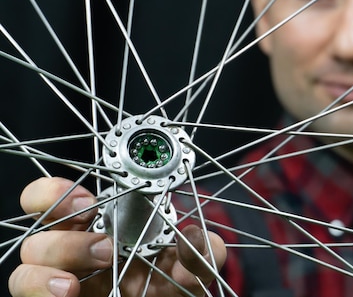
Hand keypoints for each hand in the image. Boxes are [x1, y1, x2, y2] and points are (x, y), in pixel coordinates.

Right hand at [8, 177, 225, 296]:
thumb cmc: (172, 283)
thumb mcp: (193, 264)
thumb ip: (202, 250)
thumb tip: (194, 236)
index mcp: (100, 224)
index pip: (57, 195)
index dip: (56, 190)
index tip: (85, 202)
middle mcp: (74, 247)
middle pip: (39, 229)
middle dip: (66, 238)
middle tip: (106, 250)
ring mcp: (62, 277)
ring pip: (25, 263)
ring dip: (49, 268)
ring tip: (75, 285)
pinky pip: (25, 295)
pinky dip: (38, 292)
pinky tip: (67, 294)